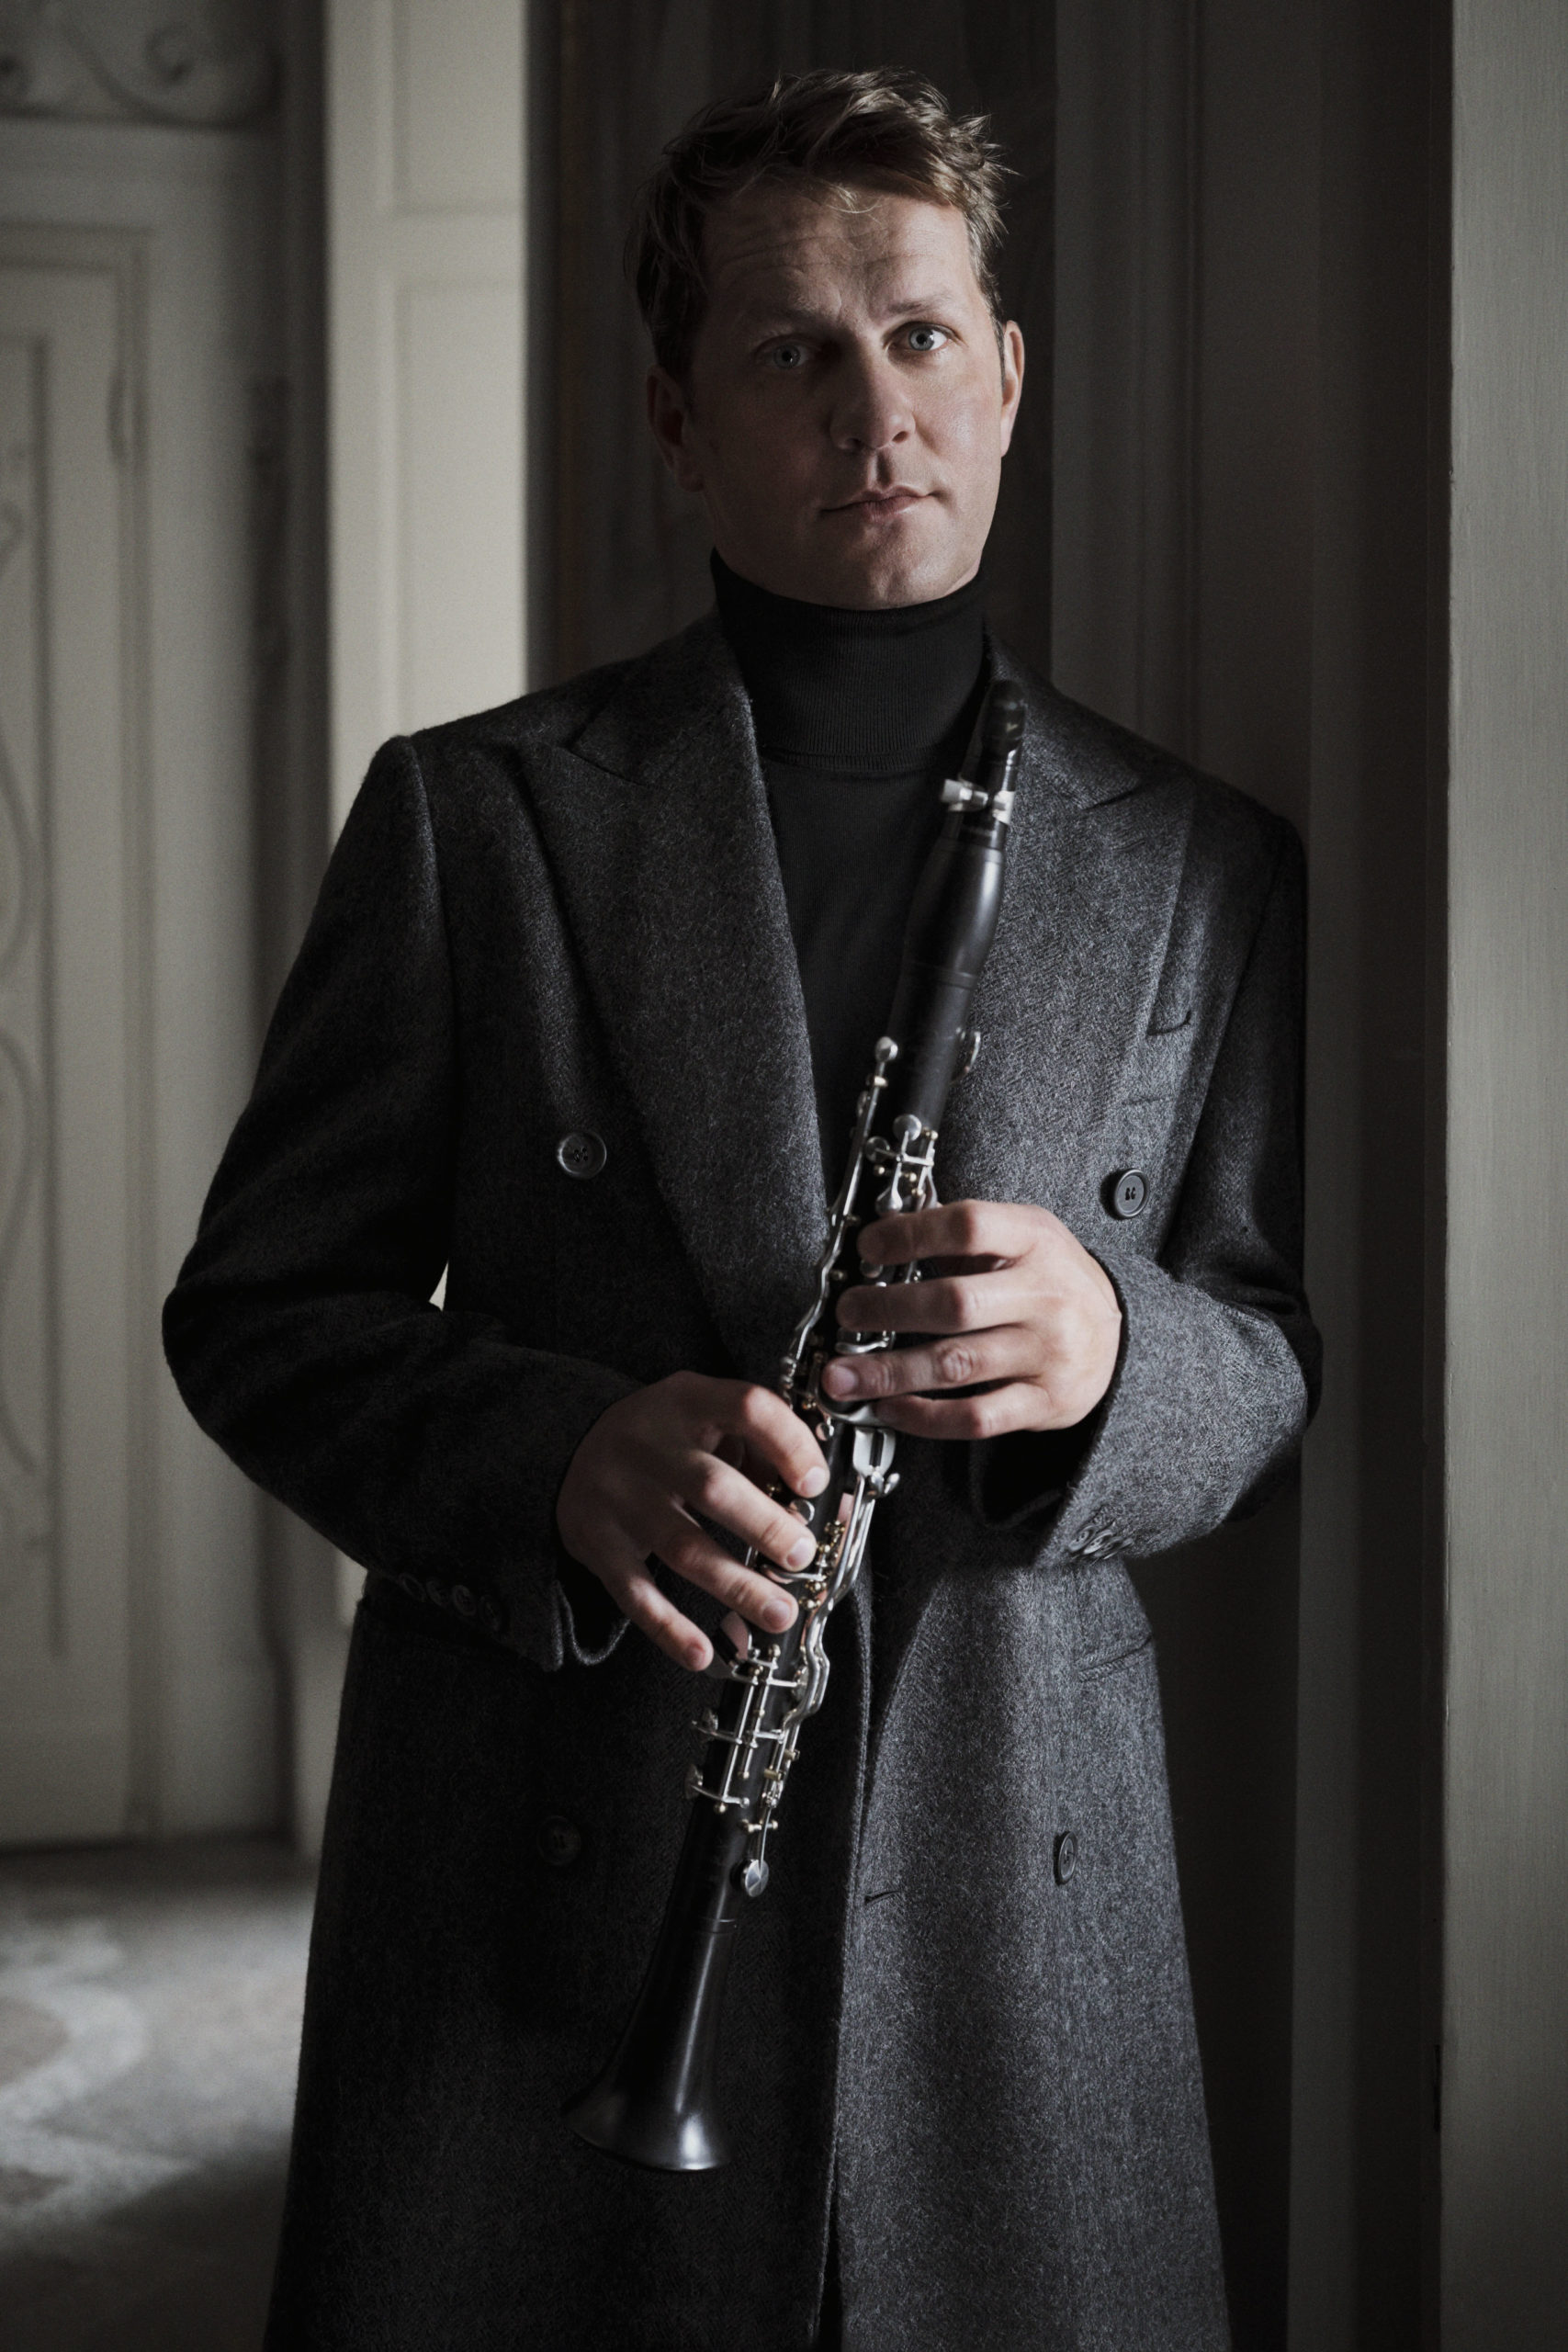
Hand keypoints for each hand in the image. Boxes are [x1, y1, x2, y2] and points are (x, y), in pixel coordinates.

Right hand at [556, 1372, 828, 1670]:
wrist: (573, 1447)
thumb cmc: (665, 1439)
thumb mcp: (709, 1421)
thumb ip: (765, 1453)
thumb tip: (829, 1509)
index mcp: (688, 1401)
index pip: (746, 1408)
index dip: (788, 1444)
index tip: (815, 1483)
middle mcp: (647, 1444)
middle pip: (712, 1487)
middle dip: (765, 1527)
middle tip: (802, 1557)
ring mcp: (618, 1495)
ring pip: (681, 1545)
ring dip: (736, 1586)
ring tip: (779, 1612)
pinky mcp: (597, 1542)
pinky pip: (634, 1592)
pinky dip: (669, 1628)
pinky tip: (702, 1653)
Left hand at [821, 1199, 1121, 1437]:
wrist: (1115, 1335)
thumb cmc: (1049, 1279)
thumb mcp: (1021, 1236)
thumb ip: (961, 1235)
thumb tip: (881, 1232)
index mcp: (1035, 1240)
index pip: (968, 1227)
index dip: (910, 1235)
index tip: (868, 1247)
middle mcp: (1046, 1296)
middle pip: (954, 1304)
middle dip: (887, 1310)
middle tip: (848, 1313)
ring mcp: (1048, 1353)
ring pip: (956, 1366)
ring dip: (888, 1373)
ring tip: (841, 1375)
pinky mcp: (1045, 1403)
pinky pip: (975, 1417)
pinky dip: (924, 1416)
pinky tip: (890, 1407)